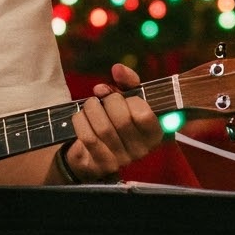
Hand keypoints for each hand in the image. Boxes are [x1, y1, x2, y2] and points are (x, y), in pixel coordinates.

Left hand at [61, 65, 162, 181]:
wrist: (93, 150)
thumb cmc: (115, 119)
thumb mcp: (127, 99)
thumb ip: (128, 82)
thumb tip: (118, 69)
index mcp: (154, 133)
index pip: (145, 115)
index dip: (130, 100)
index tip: (121, 96)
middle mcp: (141, 150)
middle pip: (122, 120)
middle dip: (108, 102)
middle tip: (102, 98)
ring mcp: (121, 160)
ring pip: (104, 128)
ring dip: (92, 109)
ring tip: (90, 105)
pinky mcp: (101, 165)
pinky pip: (88, 138)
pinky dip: (81, 121)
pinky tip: (81, 117)